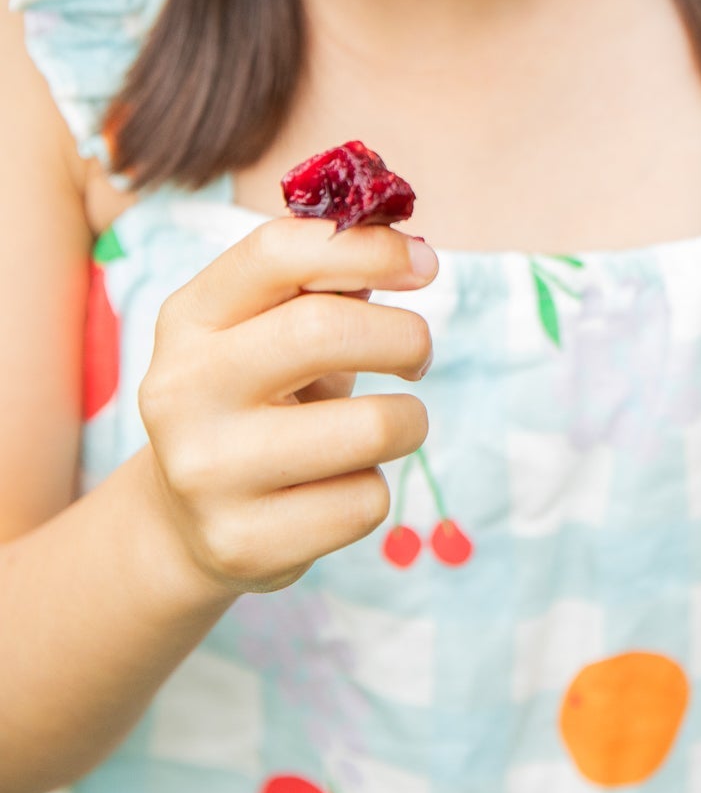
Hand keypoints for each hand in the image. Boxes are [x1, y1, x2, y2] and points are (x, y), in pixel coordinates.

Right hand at [138, 219, 436, 596]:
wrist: (184, 521)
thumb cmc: (258, 396)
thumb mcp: (267, 328)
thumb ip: (325, 280)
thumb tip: (409, 250)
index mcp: (189, 318)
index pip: (276, 253)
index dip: (367, 248)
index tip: (425, 267)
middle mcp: (183, 390)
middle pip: (325, 330)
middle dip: (405, 336)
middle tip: (417, 354)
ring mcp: (206, 472)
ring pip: (371, 428)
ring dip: (407, 421)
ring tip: (384, 426)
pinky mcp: (243, 543)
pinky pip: (366, 502)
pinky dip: (372, 489)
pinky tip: (333, 489)